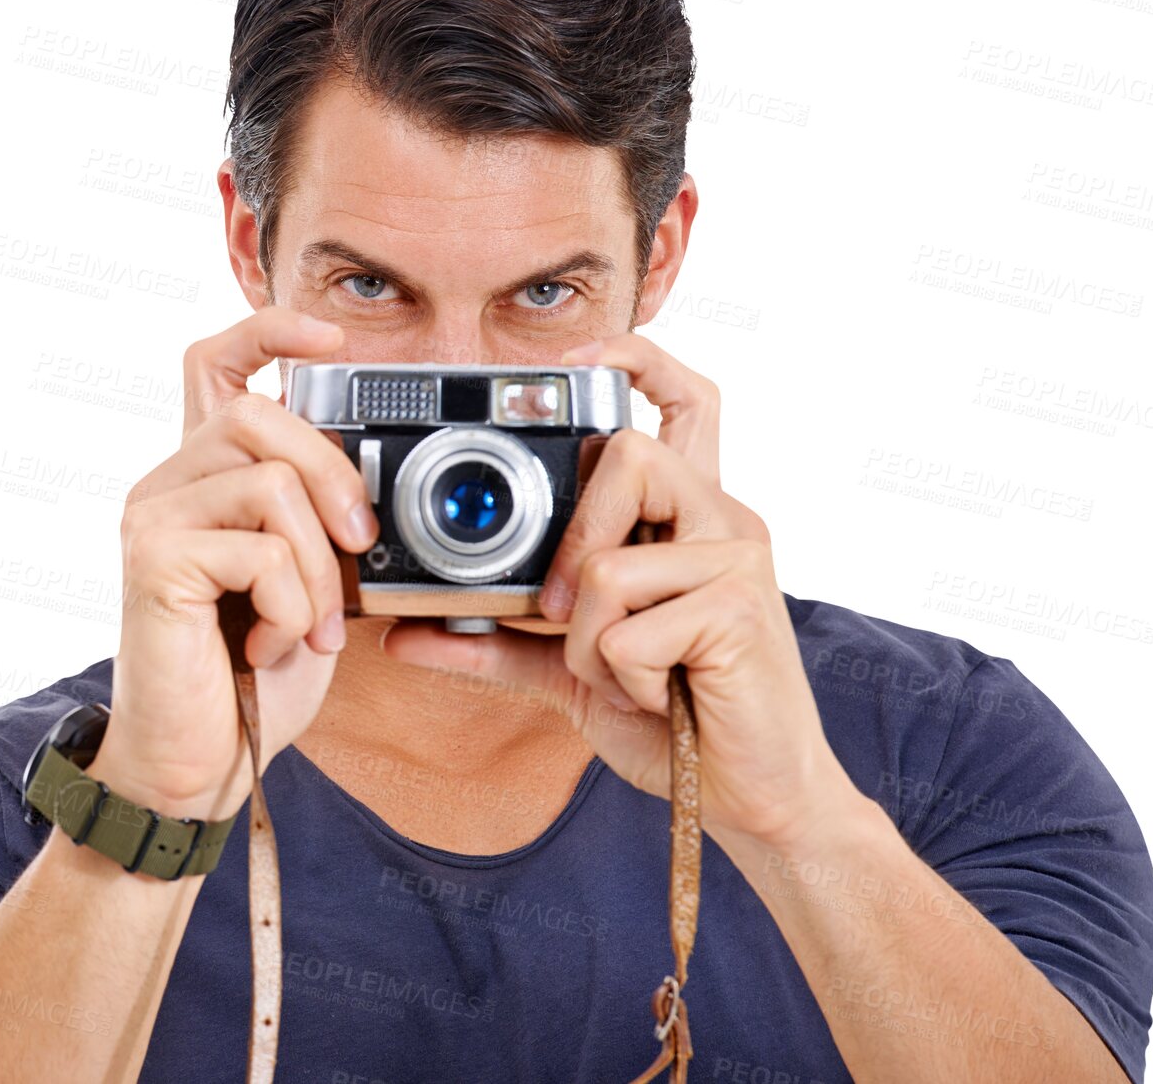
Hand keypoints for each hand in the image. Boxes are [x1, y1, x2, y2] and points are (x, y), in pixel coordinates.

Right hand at [89, 307, 379, 821]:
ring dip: (320, 565)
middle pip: (261, 412)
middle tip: (359, 550)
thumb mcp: (311, 582)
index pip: (217, 361)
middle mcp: (169, 482)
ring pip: (271, 481)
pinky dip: (293, 603)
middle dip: (335, 477)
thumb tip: (377, 486)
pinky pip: (258, 547)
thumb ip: (323, 523)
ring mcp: (154, 516)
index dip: (272, 328)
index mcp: (208, 477)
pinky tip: (272, 643)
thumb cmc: (253, 674)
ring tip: (313, 626)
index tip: (333, 339)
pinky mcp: (152, 561)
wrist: (196, 765)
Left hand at [382, 332, 858, 852]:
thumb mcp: (571, 672)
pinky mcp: (741, 606)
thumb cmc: (672, 720)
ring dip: (588, 644)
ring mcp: (737, 557)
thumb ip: (496, 642)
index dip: (638, 357)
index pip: (685, 400)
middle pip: (631, 452)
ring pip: (606, 560)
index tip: (582, 355)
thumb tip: (402, 635)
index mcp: (687, 519)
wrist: (751, 798)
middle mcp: (721, 518)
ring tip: (631, 679)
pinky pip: (626, 628)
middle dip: (577, 537)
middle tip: (565, 613)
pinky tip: (663, 699)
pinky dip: (619, 679)